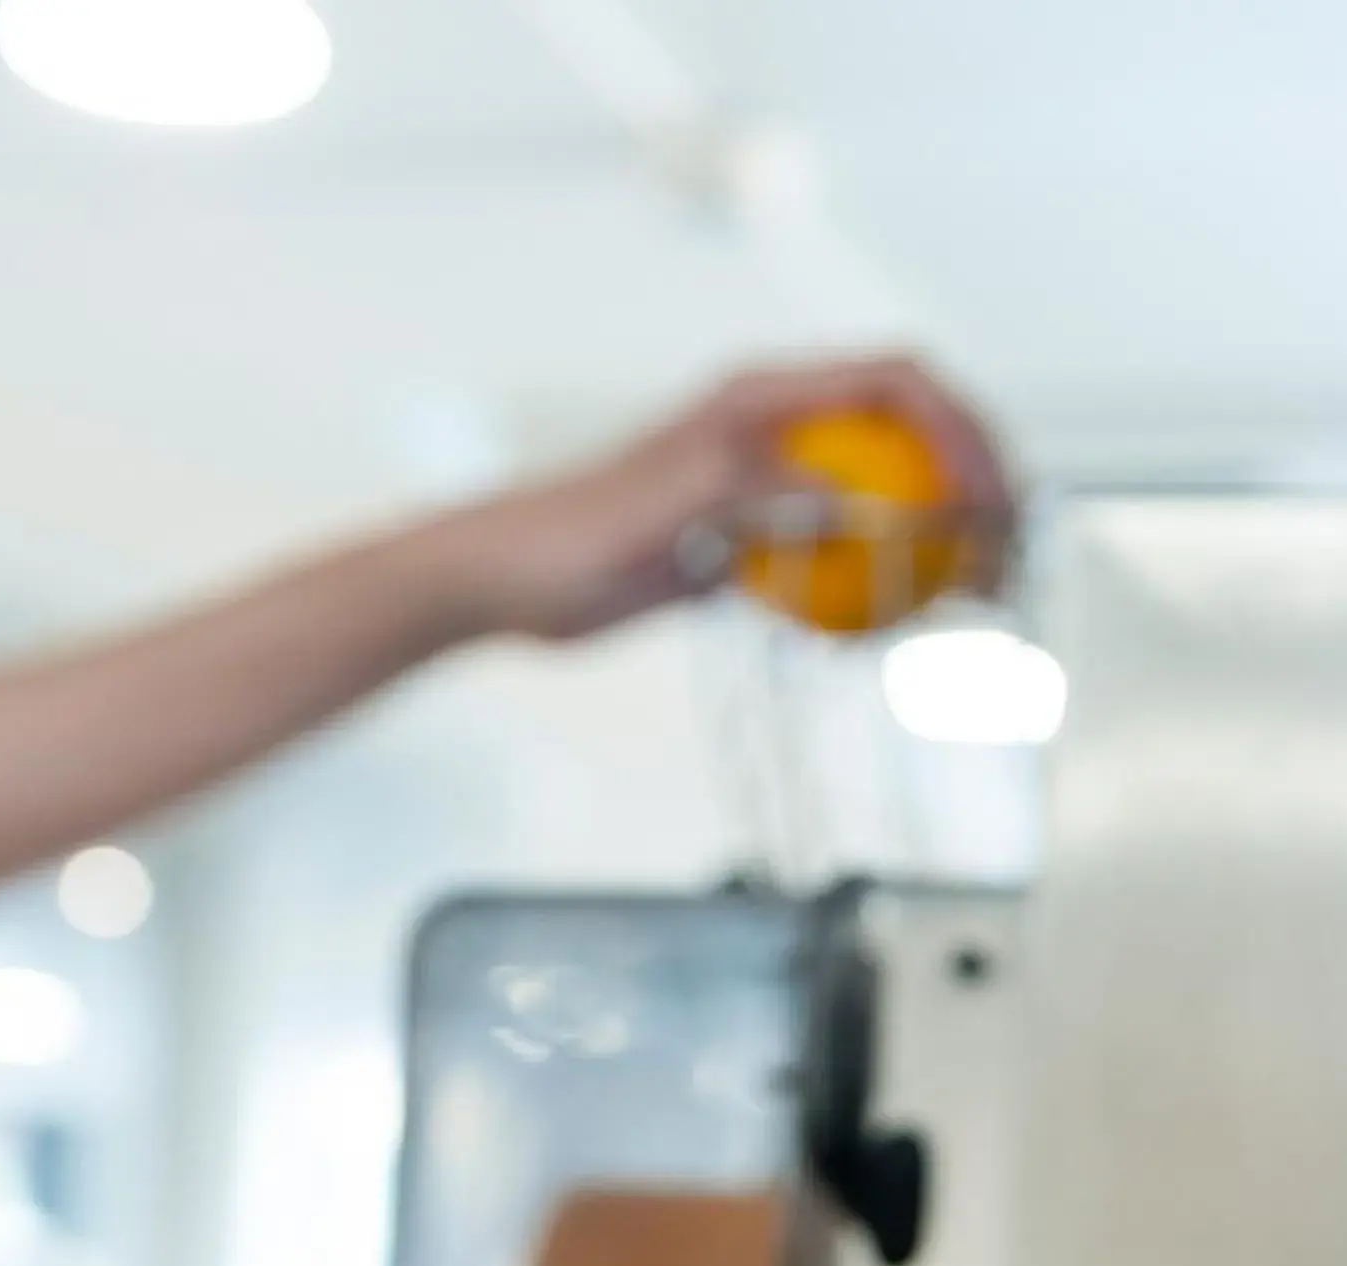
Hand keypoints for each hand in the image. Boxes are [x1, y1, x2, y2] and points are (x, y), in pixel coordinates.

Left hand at [442, 354, 1014, 642]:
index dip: (958, 423)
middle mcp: (776, 431)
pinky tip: (889, 637)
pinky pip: (833, 562)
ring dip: (933, 546)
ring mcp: (769, 490)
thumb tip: (860, 499)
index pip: (896, 378)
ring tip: (974, 598)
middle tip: (1005, 549)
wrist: (509, 582)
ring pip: (881, 503)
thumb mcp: (672, 505)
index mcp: (763, 396)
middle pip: (908, 436)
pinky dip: (869, 594)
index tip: (985, 490)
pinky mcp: (750, 547)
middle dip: (971, 484)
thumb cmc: (570, 533)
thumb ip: (763, 489)